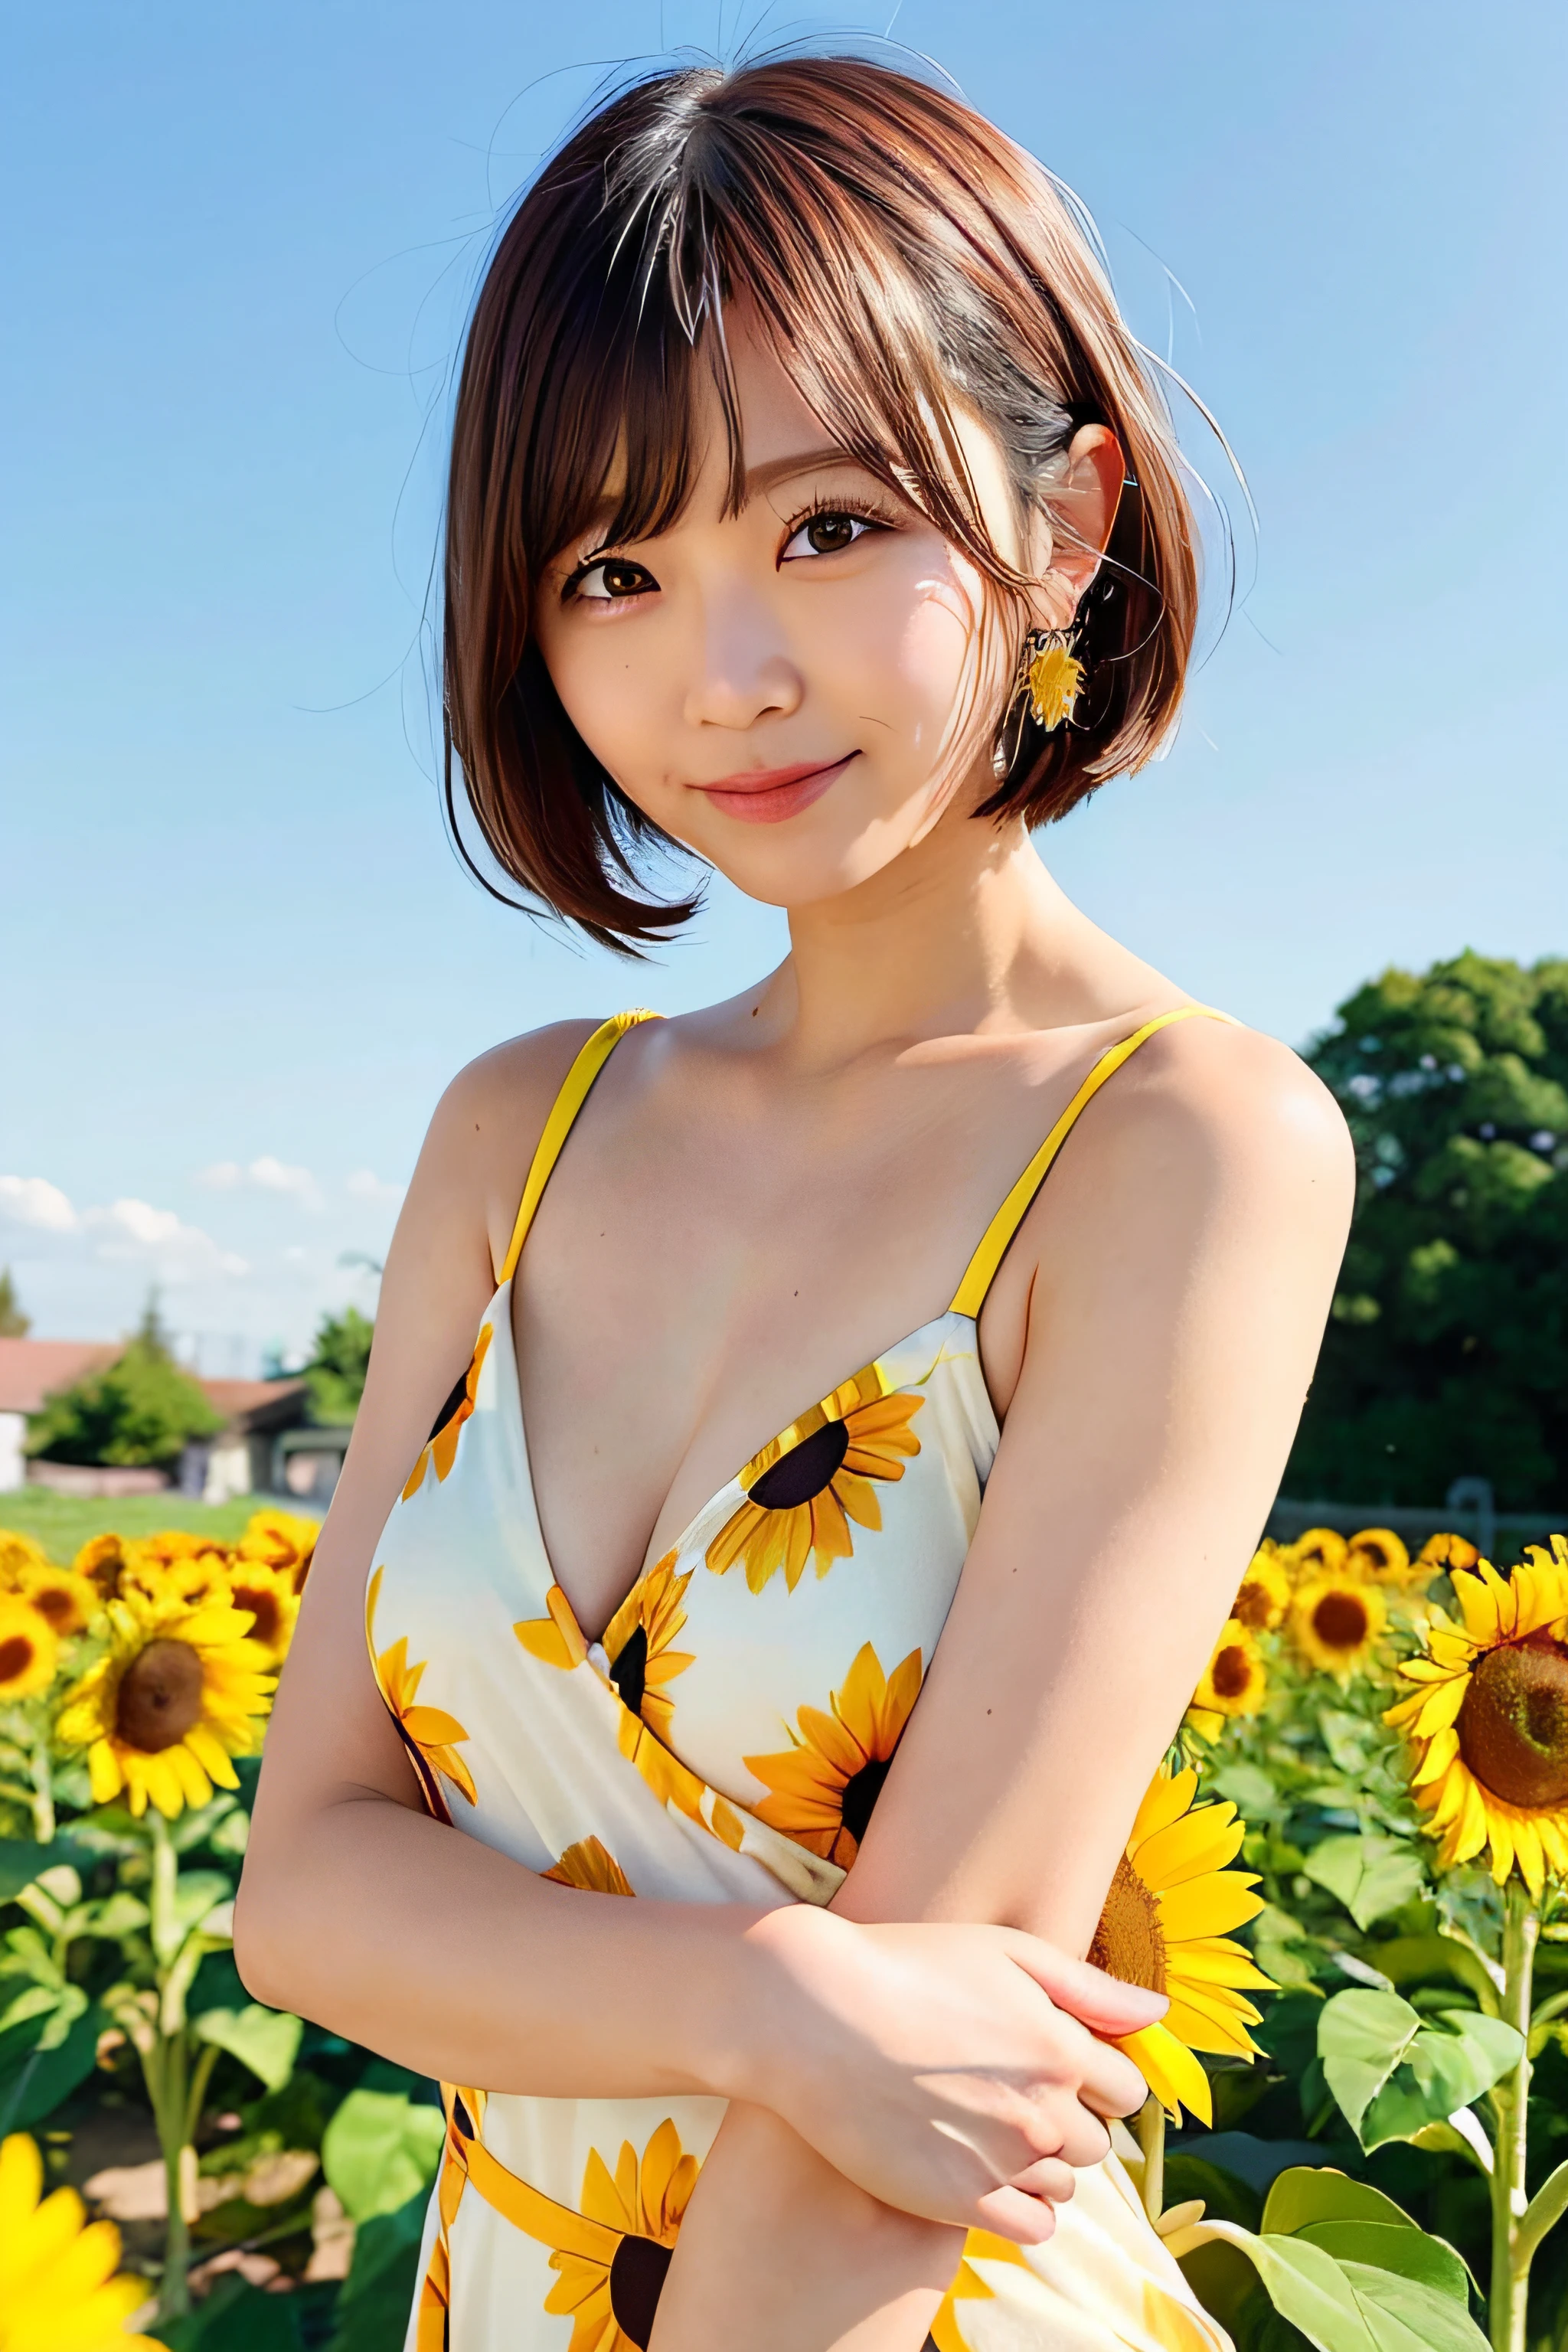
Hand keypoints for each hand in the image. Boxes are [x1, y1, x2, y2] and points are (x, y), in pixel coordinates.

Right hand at [737, 1906, 1159, 2244]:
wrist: (813, 2011)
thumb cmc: (909, 1966)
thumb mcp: (1006, 1952)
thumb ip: (1089, 1989)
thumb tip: (1157, 2015)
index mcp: (1060, 2046)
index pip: (1126, 2089)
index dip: (1094, 2075)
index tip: (1053, 2061)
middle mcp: (1042, 2109)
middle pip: (1097, 2142)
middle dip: (1068, 2119)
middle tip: (1011, 2091)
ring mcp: (1000, 2158)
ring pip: (1063, 2185)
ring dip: (1042, 2164)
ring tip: (987, 2126)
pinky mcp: (957, 2199)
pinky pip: (1031, 2228)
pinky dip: (1021, 2208)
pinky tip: (986, 2172)